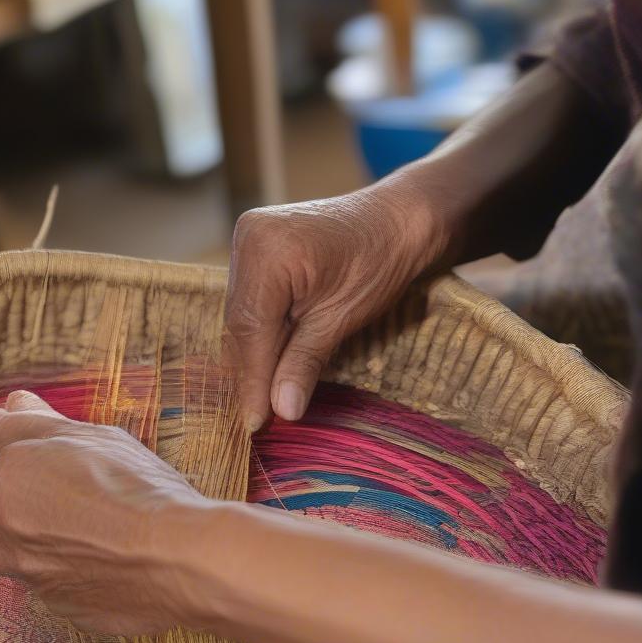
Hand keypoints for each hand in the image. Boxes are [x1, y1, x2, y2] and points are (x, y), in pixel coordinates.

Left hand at [0, 391, 213, 634]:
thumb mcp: (86, 436)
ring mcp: (38, 582)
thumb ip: (30, 426)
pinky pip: (58, 595)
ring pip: (13, 569)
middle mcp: (10, 539)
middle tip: (39, 508)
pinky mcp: (70, 613)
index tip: (44, 471)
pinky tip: (109, 563)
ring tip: (77, 536)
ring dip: (30, 553)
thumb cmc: (134, 487)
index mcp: (9, 488)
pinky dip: (74, 579)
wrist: (176, 555)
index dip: (11, 478)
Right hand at [226, 181, 443, 431]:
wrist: (400, 219)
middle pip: (240, 323)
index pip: (251, 330)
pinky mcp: (255, 247)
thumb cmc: (382, 260)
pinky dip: (260, 332)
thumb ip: (304, 363)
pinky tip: (269, 361)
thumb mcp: (343, 318)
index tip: (255, 423)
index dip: (252, 381)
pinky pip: (250, 299)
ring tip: (265, 397)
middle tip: (261, 418)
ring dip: (254, 354)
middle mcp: (249, 239)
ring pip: (242, 314)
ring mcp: (248, 238)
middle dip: (252, 371)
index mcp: (268, 251)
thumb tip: (281, 411)